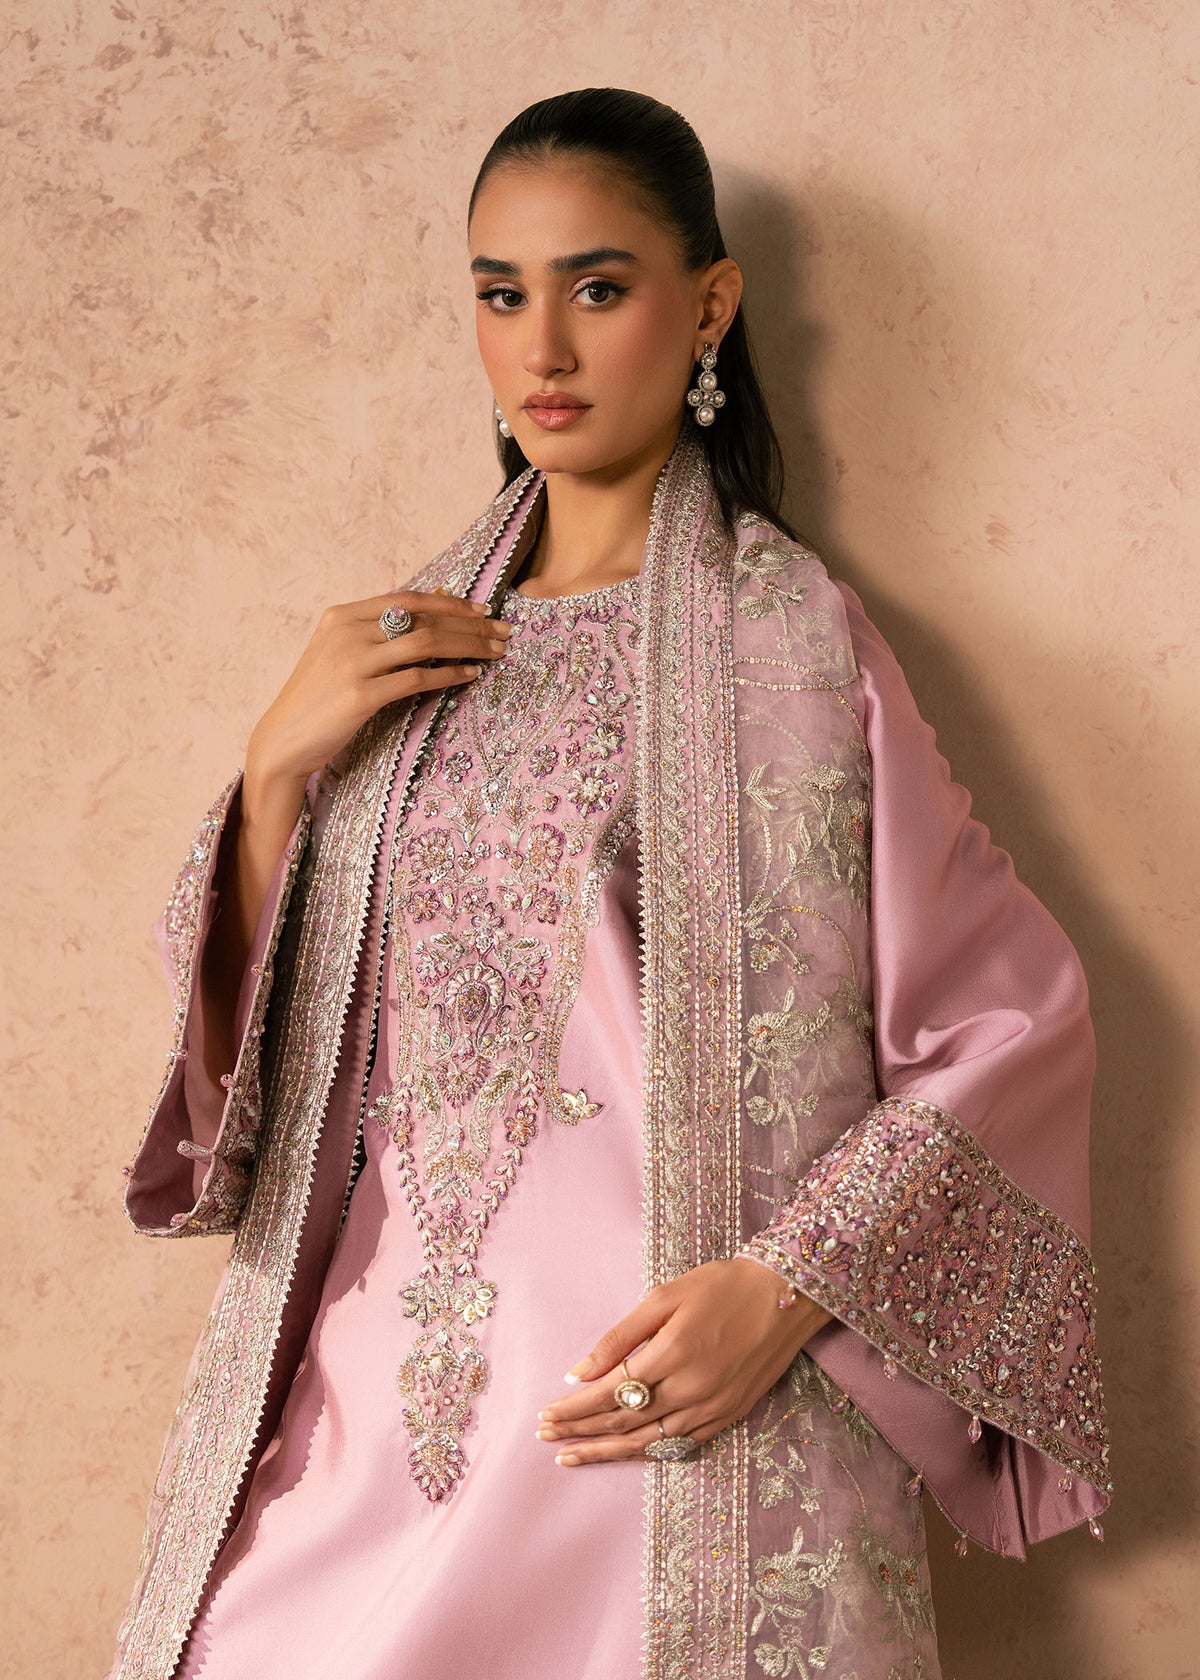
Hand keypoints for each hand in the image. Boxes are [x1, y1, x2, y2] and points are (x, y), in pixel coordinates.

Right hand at [245, 587, 511, 808]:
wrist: (284, 739)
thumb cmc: (319, 699)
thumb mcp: (340, 654)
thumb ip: (376, 633)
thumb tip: (429, 612)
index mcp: (342, 616)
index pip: (407, 599)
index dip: (449, 603)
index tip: (482, 609)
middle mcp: (347, 632)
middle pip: (422, 618)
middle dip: (469, 624)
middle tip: (503, 631)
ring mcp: (352, 663)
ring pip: (425, 643)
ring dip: (468, 646)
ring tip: (496, 652)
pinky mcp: (360, 696)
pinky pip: (417, 678)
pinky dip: (449, 675)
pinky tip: (470, 675)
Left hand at [534, 1257, 833, 1465]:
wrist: (787, 1295)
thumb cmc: (721, 1286)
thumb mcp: (665, 1296)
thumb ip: (620, 1336)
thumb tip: (578, 1372)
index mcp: (671, 1354)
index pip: (609, 1394)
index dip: (573, 1409)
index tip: (545, 1415)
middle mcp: (691, 1389)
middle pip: (623, 1423)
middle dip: (580, 1432)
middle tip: (547, 1438)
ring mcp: (712, 1408)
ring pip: (648, 1441)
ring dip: (607, 1450)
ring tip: (572, 1455)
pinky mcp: (729, 1415)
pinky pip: (679, 1444)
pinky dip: (647, 1450)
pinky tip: (625, 1451)